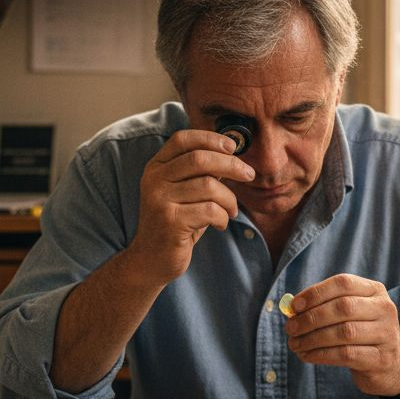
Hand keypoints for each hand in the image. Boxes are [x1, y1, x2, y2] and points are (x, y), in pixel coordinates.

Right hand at [126, 129, 255, 284]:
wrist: (150, 259)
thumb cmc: (176, 223)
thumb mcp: (184, 193)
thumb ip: (200, 174)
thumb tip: (231, 154)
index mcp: (156, 167)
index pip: (182, 139)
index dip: (210, 139)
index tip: (232, 146)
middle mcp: (153, 180)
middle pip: (200, 159)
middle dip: (231, 165)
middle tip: (249, 175)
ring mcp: (159, 200)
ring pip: (209, 186)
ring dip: (229, 200)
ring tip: (231, 211)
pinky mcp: (170, 221)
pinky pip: (210, 210)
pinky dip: (223, 217)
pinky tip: (219, 224)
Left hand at [285, 275, 399, 396]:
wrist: (389, 365)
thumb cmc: (361, 333)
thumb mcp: (351, 314)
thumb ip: (325, 306)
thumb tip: (292, 308)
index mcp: (375, 290)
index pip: (344, 283)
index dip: (316, 293)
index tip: (294, 306)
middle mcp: (384, 309)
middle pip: (343, 307)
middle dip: (311, 318)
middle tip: (290, 328)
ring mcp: (386, 334)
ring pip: (344, 332)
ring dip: (313, 339)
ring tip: (295, 344)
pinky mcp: (381, 359)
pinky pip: (347, 354)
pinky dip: (322, 355)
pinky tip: (308, 356)